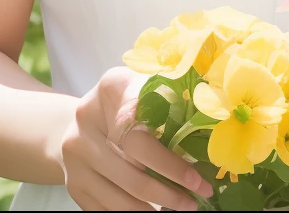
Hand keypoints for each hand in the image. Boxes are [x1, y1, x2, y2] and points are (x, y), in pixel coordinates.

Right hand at [51, 65, 214, 210]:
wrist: (85, 118)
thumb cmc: (130, 101)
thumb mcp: (148, 89)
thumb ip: (172, 101)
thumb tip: (215, 122)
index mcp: (110, 88)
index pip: (143, 134)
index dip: (172, 164)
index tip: (198, 182)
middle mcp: (85, 120)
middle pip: (132, 171)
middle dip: (169, 193)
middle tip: (194, 203)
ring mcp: (74, 154)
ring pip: (120, 197)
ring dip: (153, 211)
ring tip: (179, 209)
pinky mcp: (72, 181)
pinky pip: (104, 210)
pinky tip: (153, 212)